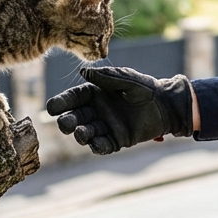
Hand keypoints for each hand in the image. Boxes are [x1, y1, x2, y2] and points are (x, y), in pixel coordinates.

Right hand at [45, 66, 192, 154]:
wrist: (166, 105)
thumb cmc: (145, 88)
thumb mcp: (126, 79)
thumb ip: (106, 77)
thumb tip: (83, 71)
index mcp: (95, 93)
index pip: (73, 98)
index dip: (61, 103)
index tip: (51, 108)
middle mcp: (96, 110)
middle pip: (75, 117)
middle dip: (68, 121)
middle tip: (66, 124)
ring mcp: (105, 126)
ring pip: (86, 133)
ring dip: (81, 134)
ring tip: (81, 133)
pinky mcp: (116, 140)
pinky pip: (103, 145)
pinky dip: (98, 146)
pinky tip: (95, 144)